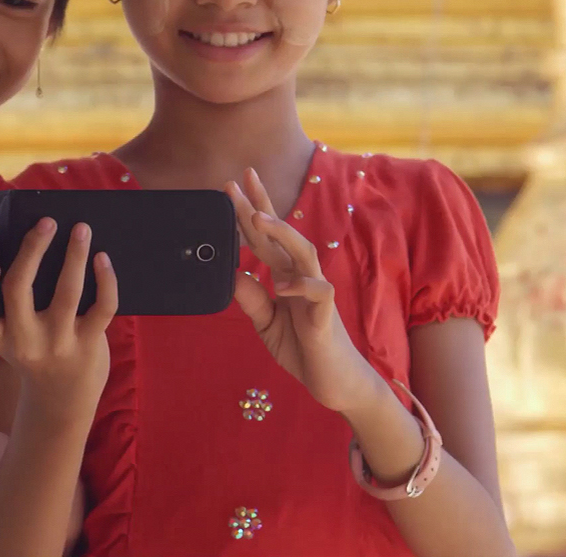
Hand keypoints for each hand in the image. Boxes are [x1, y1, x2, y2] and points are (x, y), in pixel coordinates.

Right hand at [0, 219, 118, 415]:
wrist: (62, 403)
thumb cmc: (36, 356)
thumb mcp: (14, 339)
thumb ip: (16, 305)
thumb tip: (38, 244)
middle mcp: (25, 340)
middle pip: (19, 289)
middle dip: (32, 250)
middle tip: (46, 222)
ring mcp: (59, 342)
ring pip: (67, 292)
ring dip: (74, 255)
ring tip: (81, 229)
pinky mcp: (89, 344)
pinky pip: (102, 307)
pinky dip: (105, 279)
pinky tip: (102, 259)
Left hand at [228, 168, 380, 413]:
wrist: (334, 382)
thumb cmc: (304, 348)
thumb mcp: (267, 323)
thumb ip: (252, 299)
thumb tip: (231, 272)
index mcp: (286, 277)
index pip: (266, 238)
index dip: (252, 211)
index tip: (232, 185)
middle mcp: (302, 277)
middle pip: (283, 234)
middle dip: (262, 206)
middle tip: (238, 182)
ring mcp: (316, 293)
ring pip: (305, 252)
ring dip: (282, 234)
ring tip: (258, 218)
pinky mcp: (327, 315)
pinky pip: (319, 292)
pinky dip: (302, 286)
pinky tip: (283, 285)